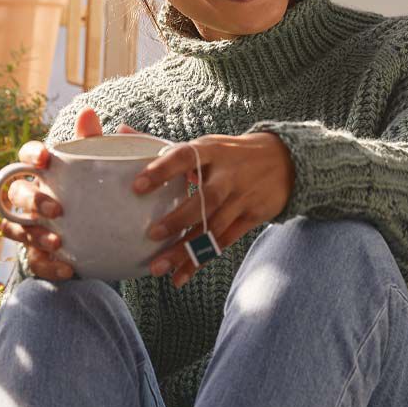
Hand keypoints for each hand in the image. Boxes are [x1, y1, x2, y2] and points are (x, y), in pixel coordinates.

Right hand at [0, 107, 110, 281]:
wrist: (104, 234)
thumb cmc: (92, 191)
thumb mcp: (97, 168)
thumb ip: (93, 143)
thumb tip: (89, 112)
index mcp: (40, 174)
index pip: (24, 158)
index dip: (30, 156)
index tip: (46, 158)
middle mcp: (28, 199)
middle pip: (14, 194)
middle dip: (31, 201)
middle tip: (56, 209)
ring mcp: (29, 228)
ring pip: (14, 228)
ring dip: (34, 235)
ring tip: (59, 243)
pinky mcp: (37, 255)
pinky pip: (33, 262)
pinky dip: (48, 266)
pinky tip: (68, 269)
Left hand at [134, 132, 294, 287]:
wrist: (284, 161)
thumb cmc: (229, 154)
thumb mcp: (204, 144)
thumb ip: (162, 143)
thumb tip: (122, 130)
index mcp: (211, 151)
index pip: (184, 156)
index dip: (161, 170)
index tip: (137, 185)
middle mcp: (228, 175)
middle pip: (206, 199)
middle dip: (179, 218)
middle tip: (152, 234)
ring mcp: (242, 197)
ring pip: (214, 227)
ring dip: (186, 250)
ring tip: (159, 267)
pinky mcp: (252, 217)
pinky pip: (224, 242)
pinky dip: (202, 260)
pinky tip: (181, 276)